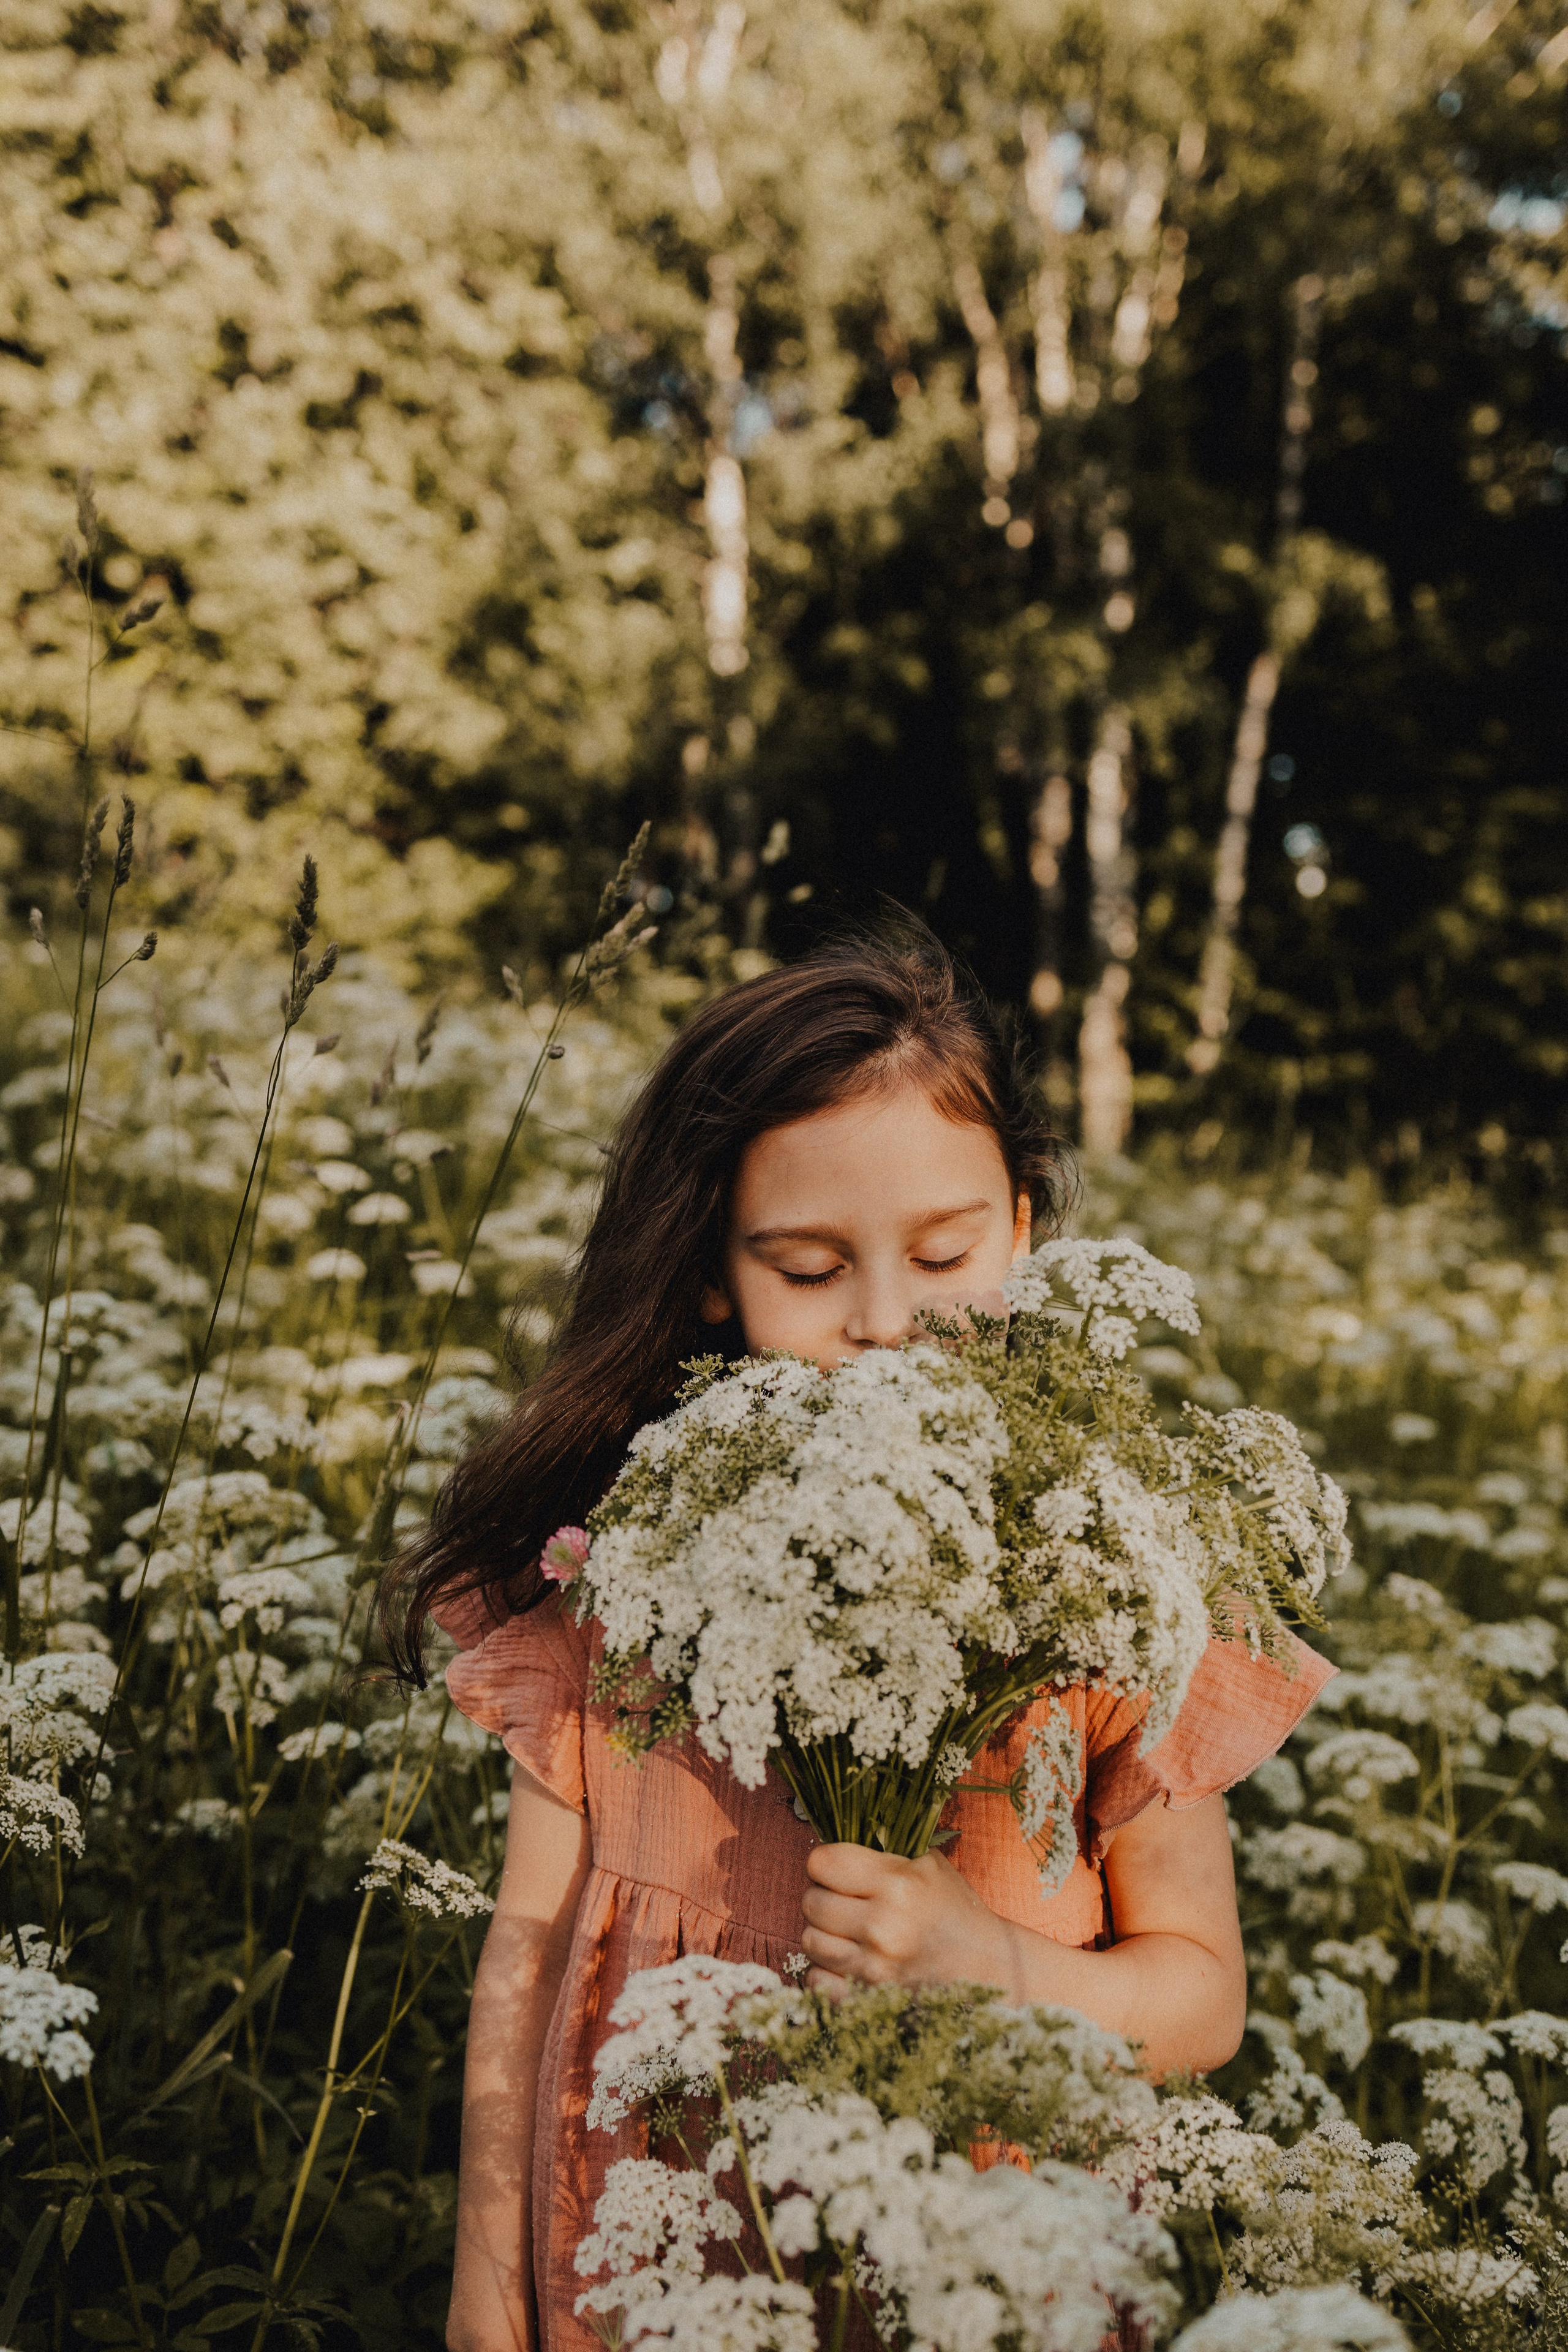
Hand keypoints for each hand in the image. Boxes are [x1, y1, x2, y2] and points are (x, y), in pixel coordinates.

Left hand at [800, 1843, 1021, 1995]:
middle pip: (810, 1901)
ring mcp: (874, 1967)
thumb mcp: (929, 1865)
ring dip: (825, 1934)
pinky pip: (816, 1982)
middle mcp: (882, 1925)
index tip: (838, 1871)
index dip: (825, 1863)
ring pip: (809, 1940)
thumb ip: (883, 1851)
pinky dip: (825, 1972)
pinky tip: (846, 1962)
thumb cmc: (956, 1911)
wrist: (988, 1967)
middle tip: (845, 1902)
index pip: (823, 1862)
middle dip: (823, 1897)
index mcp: (897, 1883)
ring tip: (848, 1932)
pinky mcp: (868, 1999)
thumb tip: (836, 1838)